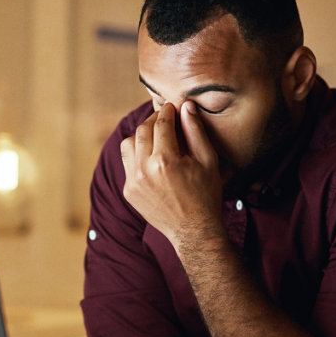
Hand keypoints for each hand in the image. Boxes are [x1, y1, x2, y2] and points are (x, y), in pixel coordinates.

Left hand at [120, 101, 222, 248]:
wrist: (194, 231)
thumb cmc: (206, 195)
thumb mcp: (208, 161)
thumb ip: (195, 131)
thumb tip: (186, 106)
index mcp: (165, 160)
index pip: (161, 124)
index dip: (167, 111)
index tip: (172, 107)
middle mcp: (144, 169)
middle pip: (142, 130)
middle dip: (153, 120)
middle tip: (165, 119)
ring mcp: (133, 182)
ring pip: (127, 144)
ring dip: (141, 136)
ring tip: (156, 138)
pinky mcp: (128, 191)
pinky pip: (127, 164)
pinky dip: (138, 156)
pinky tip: (153, 160)